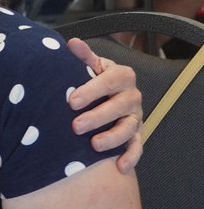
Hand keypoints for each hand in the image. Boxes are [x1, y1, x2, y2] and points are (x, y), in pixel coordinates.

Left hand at [65, 38, 142, 173]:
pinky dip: (131, 157)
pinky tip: (120, 166)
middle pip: (118, 107)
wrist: (107, 93)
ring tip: (94, 145)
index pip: (108, 82)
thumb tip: (72, 43)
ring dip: (112, 138)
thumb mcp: (90, 66)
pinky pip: (137, 146)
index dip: (90, 91)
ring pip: (128, 128)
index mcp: (121, 75)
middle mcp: (132, 96)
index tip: (71, 101)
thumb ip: (83, 56)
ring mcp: (135, 116)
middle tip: (76, 126)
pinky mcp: (137, 134)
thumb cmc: (94, 78)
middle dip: (97, 117)